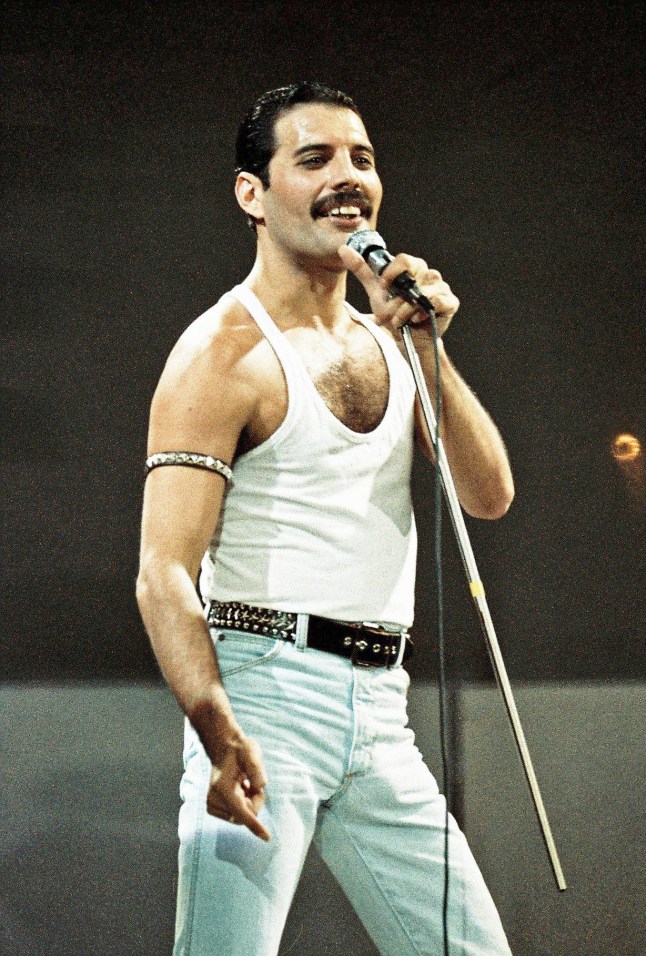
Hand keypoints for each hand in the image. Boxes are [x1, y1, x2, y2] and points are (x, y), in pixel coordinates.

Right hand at [206, 735, 270, 840]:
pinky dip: (242, 805)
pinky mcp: (212, 808)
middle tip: (251, 782)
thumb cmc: (239, 749)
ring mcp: (210, 805)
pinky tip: (239, 789)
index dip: (255, 826)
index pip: (242, 812)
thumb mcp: (251, 752)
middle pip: (245, 815)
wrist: (223, 748)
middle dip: (254, 802)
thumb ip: (256, 768)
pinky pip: (235, 816)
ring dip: (248, 803)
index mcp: (222, 788)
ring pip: (241, 817)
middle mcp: (213, 799)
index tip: (267, 838)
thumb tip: (260, 785)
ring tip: (244, 784)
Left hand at [338, 244, 458, 338]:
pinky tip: (415, 319)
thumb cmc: (394, 314)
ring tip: (399, 320)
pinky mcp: (450, 302)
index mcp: (413, 268)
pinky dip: (423, 311)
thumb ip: (363, 271)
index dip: (392, 272)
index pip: (405, 259)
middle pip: (415, 273)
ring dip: (406, 309)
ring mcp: (441, 288)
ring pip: (424, 290)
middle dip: (398, 296)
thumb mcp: (376, 292)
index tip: (383, 286)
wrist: (407, 340)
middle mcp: (429, 275)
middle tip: (390, 311)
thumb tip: (344, 249)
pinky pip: (439, 301)